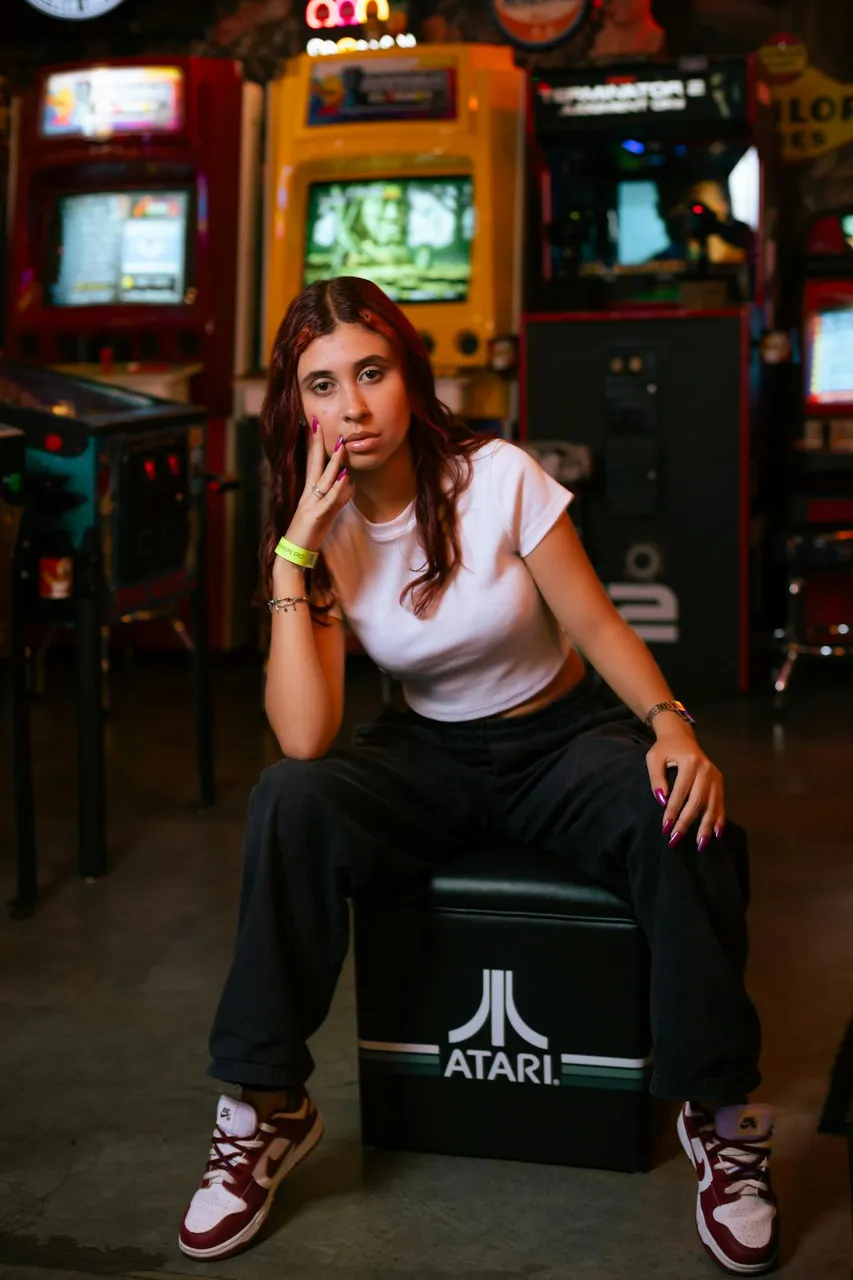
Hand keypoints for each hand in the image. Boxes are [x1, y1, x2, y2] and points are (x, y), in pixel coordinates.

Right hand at [285, 422, 354, 550]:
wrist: (293, 553)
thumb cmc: (309, 533)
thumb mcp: (325, 513)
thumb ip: (337, 498)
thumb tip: (349, 484)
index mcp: (308, 493)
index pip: (310, 464)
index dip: (312, 445)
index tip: (313, 427)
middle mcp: (309, 495)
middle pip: (313, 464)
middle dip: (316, 444)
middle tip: (317, 423)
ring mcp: (312, 504)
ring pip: (324, 479)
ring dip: (333, 461)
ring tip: (340, 444)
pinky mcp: (316, 516)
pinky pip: (330, 500)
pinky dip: (337, 489)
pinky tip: (344, 477)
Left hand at [646, 719, 724, 851]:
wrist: (681, 737)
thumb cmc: (664, 749)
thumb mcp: (653, 759)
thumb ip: (656, 779)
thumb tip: (662, 802)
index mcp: (690, 762)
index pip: (680, 792)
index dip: (672, 811)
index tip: (665, 828)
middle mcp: (706, 769)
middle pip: (697, 801)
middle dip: (686, 823)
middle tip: (676, 839)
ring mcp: (715, 776)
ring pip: (711, 805)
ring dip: (705, 826)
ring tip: (699, 845)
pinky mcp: (719, 781)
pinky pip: (720, 803)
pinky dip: (719, 819)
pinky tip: (716, 834)